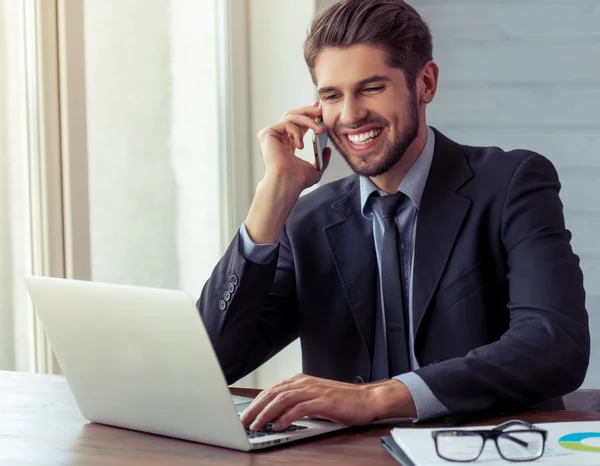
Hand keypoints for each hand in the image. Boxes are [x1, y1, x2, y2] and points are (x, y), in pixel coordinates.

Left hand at [239, 374, 415, 431]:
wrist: (368, 399)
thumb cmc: (344, 401)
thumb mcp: (316, 399)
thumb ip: (298, 403)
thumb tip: (277, 415)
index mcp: (302, 381)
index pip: (273, 389)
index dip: (257, 402)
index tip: (246, 414)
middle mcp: (305, 383)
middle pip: (274, 393)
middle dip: (256, 408)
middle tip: (244, 421)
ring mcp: (314, 391)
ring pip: (283, 399)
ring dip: (267, 413)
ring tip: (256, 425)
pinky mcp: (324, 401)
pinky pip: (300, 408)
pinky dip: (286, 417)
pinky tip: (278, 425)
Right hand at [245, 102, 331, 243]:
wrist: (288, 182)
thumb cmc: (298, 180)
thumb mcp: (316, 169)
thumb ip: (322, 159)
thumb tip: (327, 149)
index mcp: (287, 144)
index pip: (298, 124)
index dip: (309, 114)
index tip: (320, 109)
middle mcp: (278, 137)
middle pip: (293, 115)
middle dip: (308, 110)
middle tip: (320, 110)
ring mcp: (272, 135)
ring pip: (291, 116)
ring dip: (309, 121)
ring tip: (320, 130)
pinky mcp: (267, 133)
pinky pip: (286, 123)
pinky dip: (296, 131)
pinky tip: (300, 145)